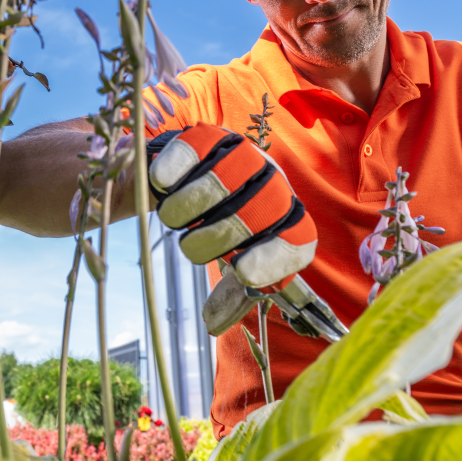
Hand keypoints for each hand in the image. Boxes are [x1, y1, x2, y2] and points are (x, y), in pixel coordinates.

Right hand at [148, 124, 315, 288]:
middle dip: (220, 236)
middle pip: (264, 207)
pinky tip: (161, 184)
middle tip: (192, 248)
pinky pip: (195, 148)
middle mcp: (272, 183)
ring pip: (228, 175)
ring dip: (192, 206)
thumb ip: (229, 294)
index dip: (275, 259)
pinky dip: (174, 170)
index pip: (299, 240)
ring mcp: (241, 153)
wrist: (181, 185)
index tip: (241, 273)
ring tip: (173, 219)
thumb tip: (214, 325)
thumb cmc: (211, 228)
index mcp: (284, 220)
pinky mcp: (208, 135)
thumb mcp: (226, 260)